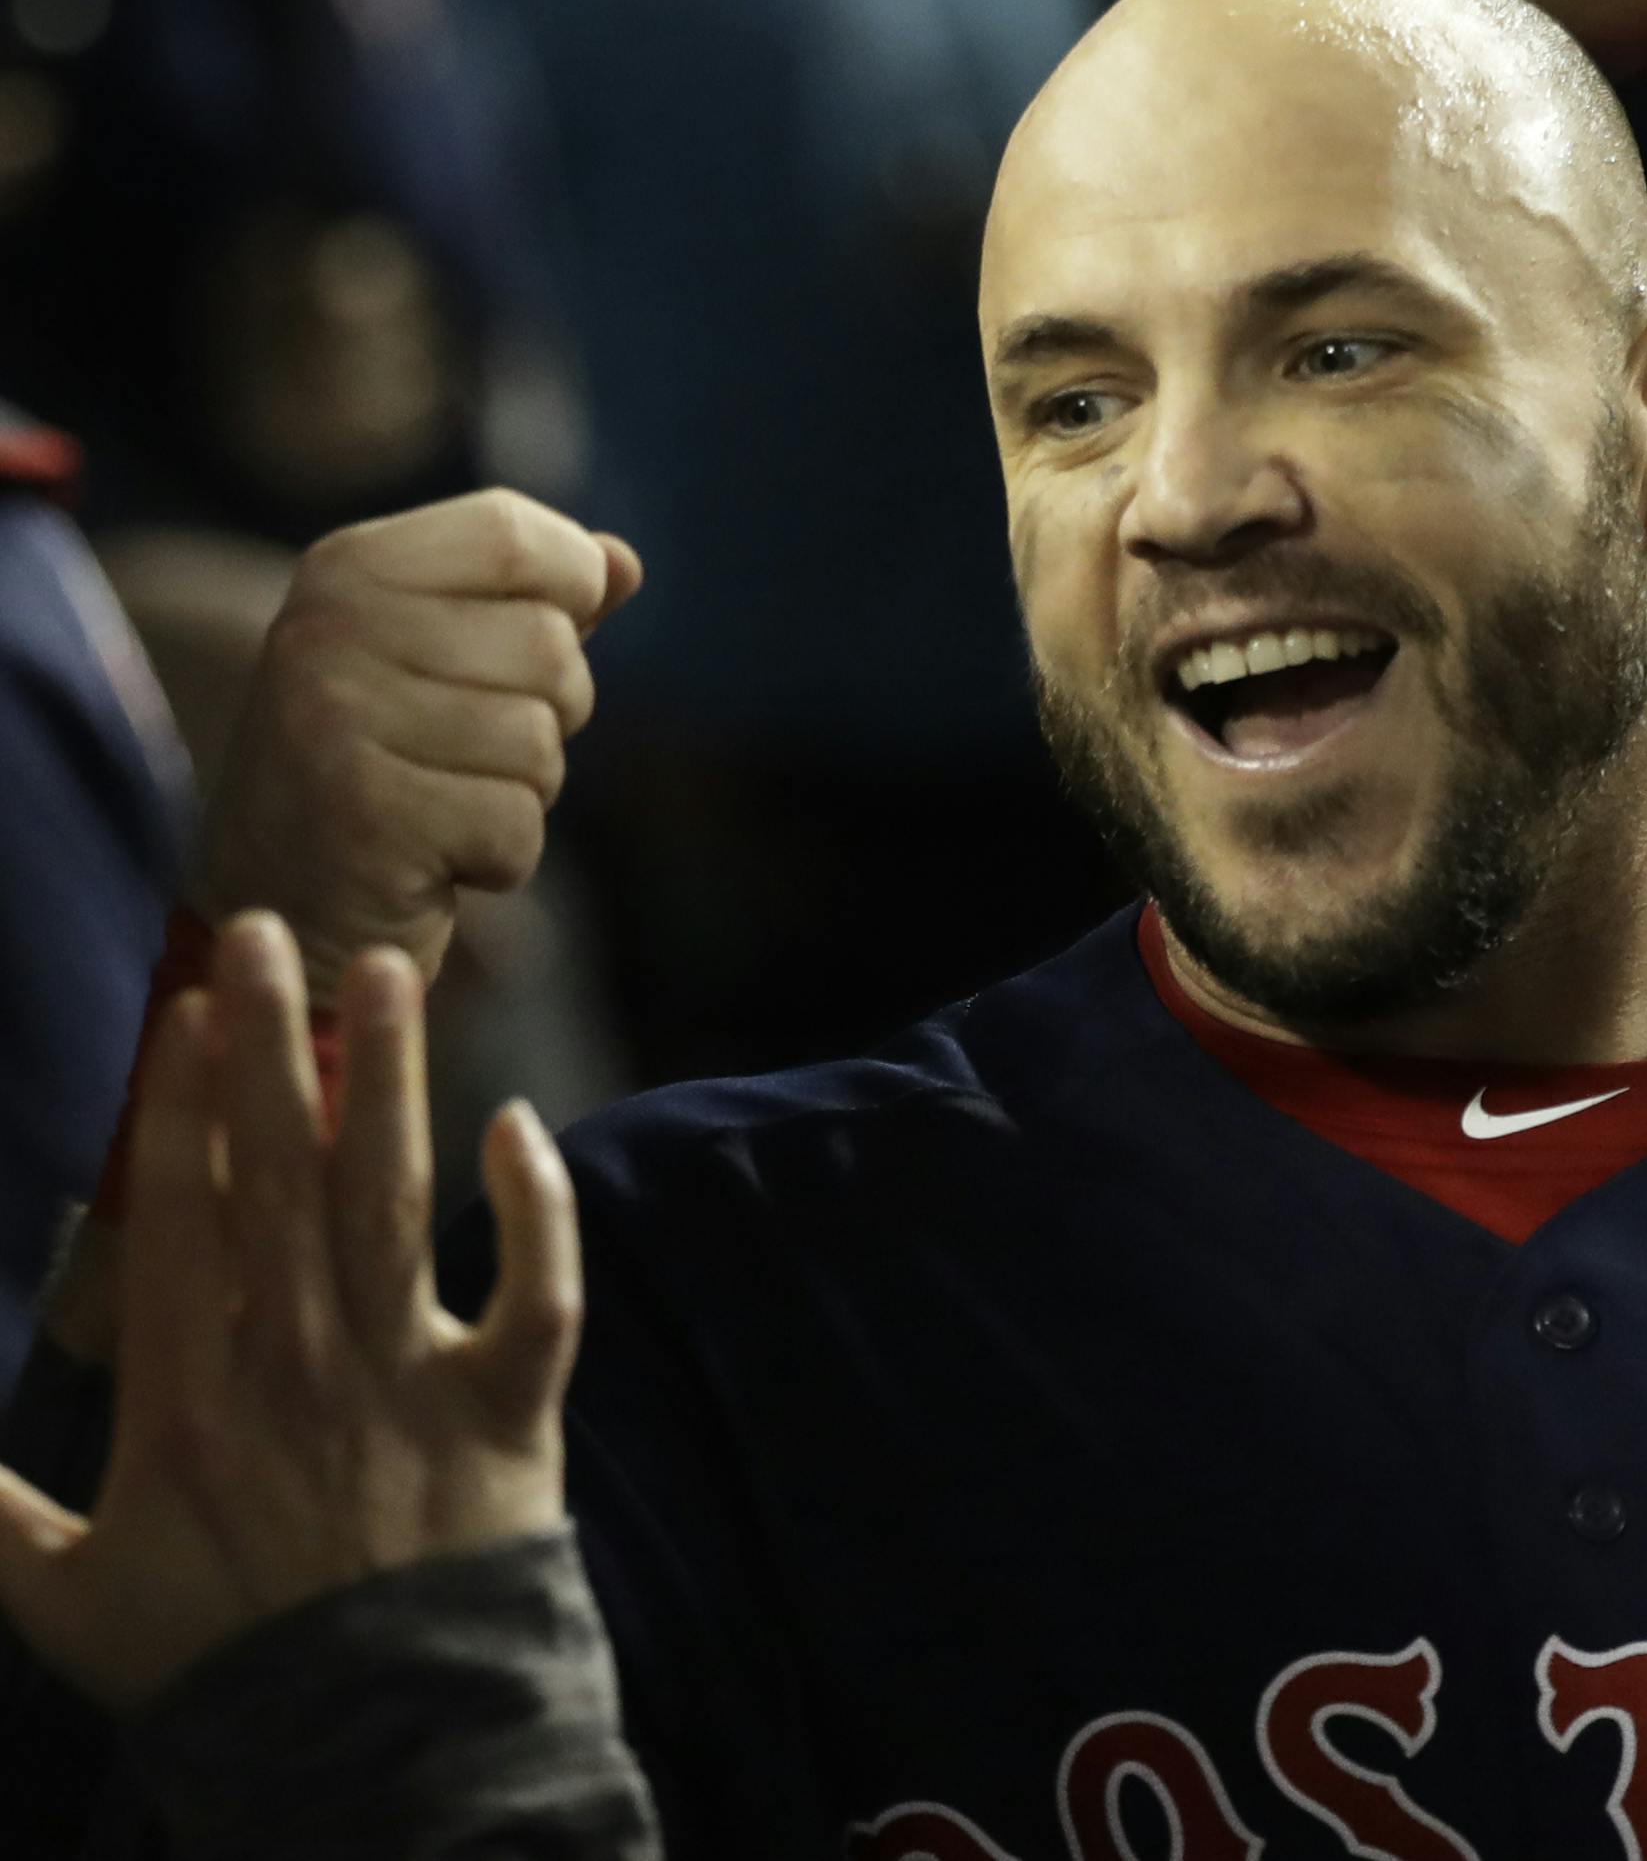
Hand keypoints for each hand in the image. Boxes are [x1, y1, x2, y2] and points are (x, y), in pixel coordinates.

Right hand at [0, 912, 580, 1710]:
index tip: (184, 1011)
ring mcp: (413, 1385)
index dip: (184, 1113)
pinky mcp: (512, 1410)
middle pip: (286, 1186)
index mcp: (193, 1409)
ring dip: (393, 1086)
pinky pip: (540, 1295)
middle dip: (275, 1054)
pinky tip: (519, 1123)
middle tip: (271, 934)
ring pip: (397, 1209)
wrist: (382, 1752)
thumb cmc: (219, 1669)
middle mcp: (304, 1374)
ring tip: (388, 975)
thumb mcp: (66, 1602)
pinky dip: (539, 1213)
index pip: (185, 1227)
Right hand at [197, 489, 640, 1003]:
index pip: (515, 532)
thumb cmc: (389, 766)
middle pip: (551, 645)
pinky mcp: (365, 818)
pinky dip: (500, 857)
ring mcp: (338, 722)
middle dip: (547, 714)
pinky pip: (517, 826)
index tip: (533, 644)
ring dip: (523, 791)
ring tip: (445, 803)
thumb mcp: (446, 661)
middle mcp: (332, 629)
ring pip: (540, 741)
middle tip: (466, 753)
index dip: (570, 588)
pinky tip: (435, 859)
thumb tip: (623, 563)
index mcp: (350, 567)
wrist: (287, 903)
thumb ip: (533, 603)